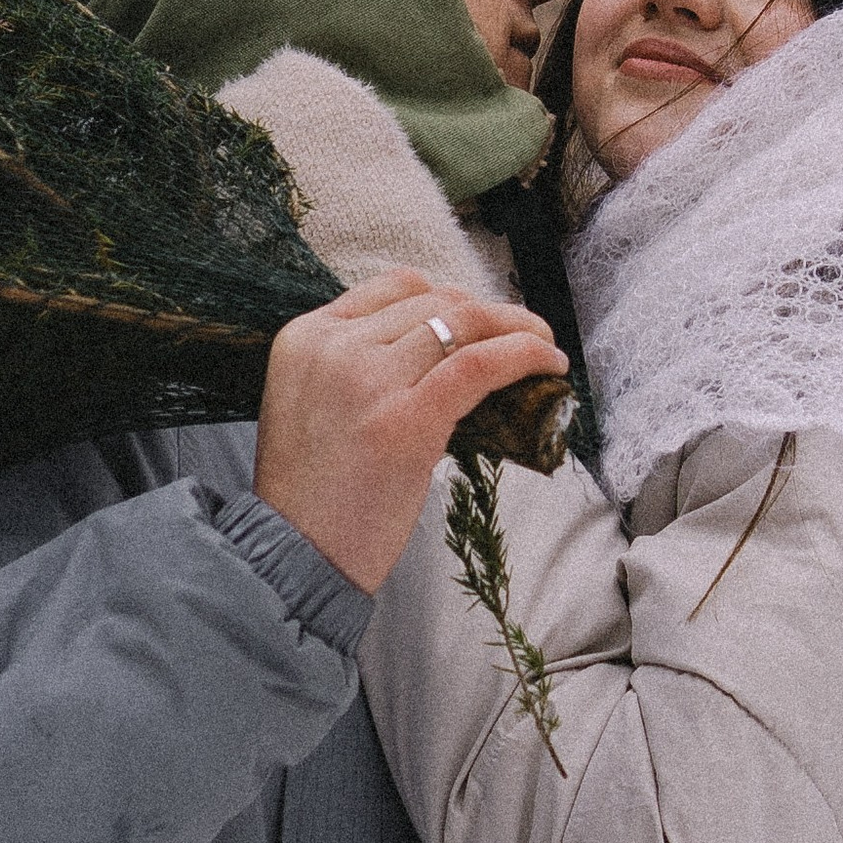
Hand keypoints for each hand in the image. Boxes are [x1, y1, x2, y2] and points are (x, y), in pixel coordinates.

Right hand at [255, 273, 561, 593]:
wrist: (293, 555)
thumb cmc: (311, 494)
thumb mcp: (313, 402)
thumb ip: (358, 365)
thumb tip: (440, 348)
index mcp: (306, 336)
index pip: (394, 287)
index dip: (449, 298)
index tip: (479, 322)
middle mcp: (335, 346)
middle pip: (436, 301)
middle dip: (489, 315)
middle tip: (523, 337)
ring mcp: (369, 379)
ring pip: (464, 323)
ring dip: (518, 329)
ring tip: (544, 348)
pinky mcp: (407, 419)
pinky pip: (480, 364)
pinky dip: (524, 355)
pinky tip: (549, 364)